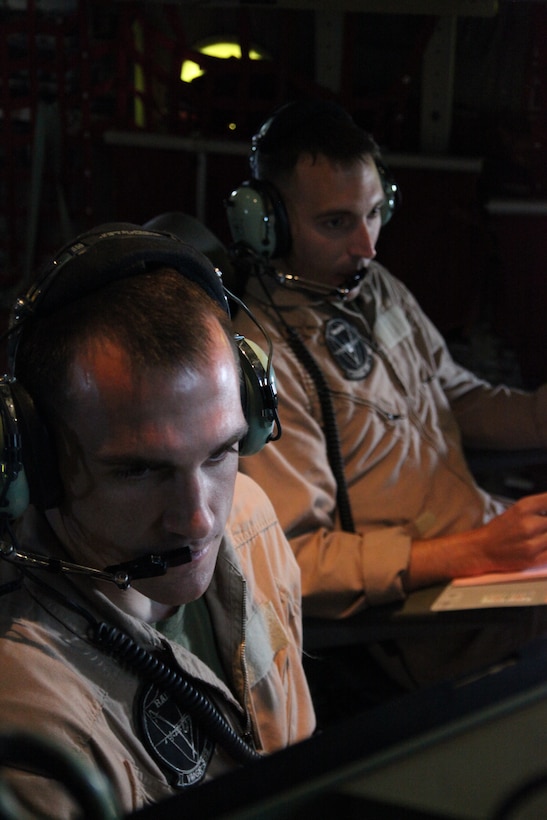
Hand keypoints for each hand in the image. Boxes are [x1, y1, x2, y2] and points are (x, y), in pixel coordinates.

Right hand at [408, 491, 546, 589]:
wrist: (481, 550)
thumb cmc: (499, 530)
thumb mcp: (518, 510)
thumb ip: (540, 506)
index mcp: (523, 508)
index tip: (546, 510)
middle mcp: (527, 524)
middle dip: (546, 522)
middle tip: (540, 526)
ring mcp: (531, 543)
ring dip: (546, 535)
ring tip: (539, 535)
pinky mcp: (533, 559)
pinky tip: (541, 545)